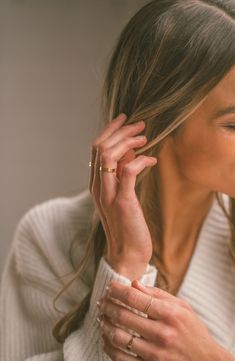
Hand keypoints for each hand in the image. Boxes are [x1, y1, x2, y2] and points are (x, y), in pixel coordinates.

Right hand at [89, 113, 157, 279]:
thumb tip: (131, 152)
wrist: (127, 254)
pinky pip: (128, 172)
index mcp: (96, 184)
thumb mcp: (122, 195)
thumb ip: (122, 174)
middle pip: (100, 147)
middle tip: (139, 125)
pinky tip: (152, 160)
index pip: (96, 148)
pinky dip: (140, 160)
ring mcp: (108, 194)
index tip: (125, 119)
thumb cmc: (127, 225)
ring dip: (128, 141)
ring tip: (145, 138)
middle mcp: (97, 187)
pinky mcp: (122, 202)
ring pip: (108, 155)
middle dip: (120, 130)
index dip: (110, 130)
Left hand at [98, 280, 221, 360]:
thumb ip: (158, 294)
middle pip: (123, 316)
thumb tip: (134, 283)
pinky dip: (109, 347)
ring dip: (105, 325)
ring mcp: (155, 354)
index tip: (109, 287)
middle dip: (107, 306)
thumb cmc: (193, 331)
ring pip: (118, 337)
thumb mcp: (182, 307)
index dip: (117, 290)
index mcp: (170, 314)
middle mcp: (162, 333)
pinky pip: (121, 358)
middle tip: (102, 302)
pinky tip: (107, 338)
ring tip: (102, 318)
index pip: (134, 297)